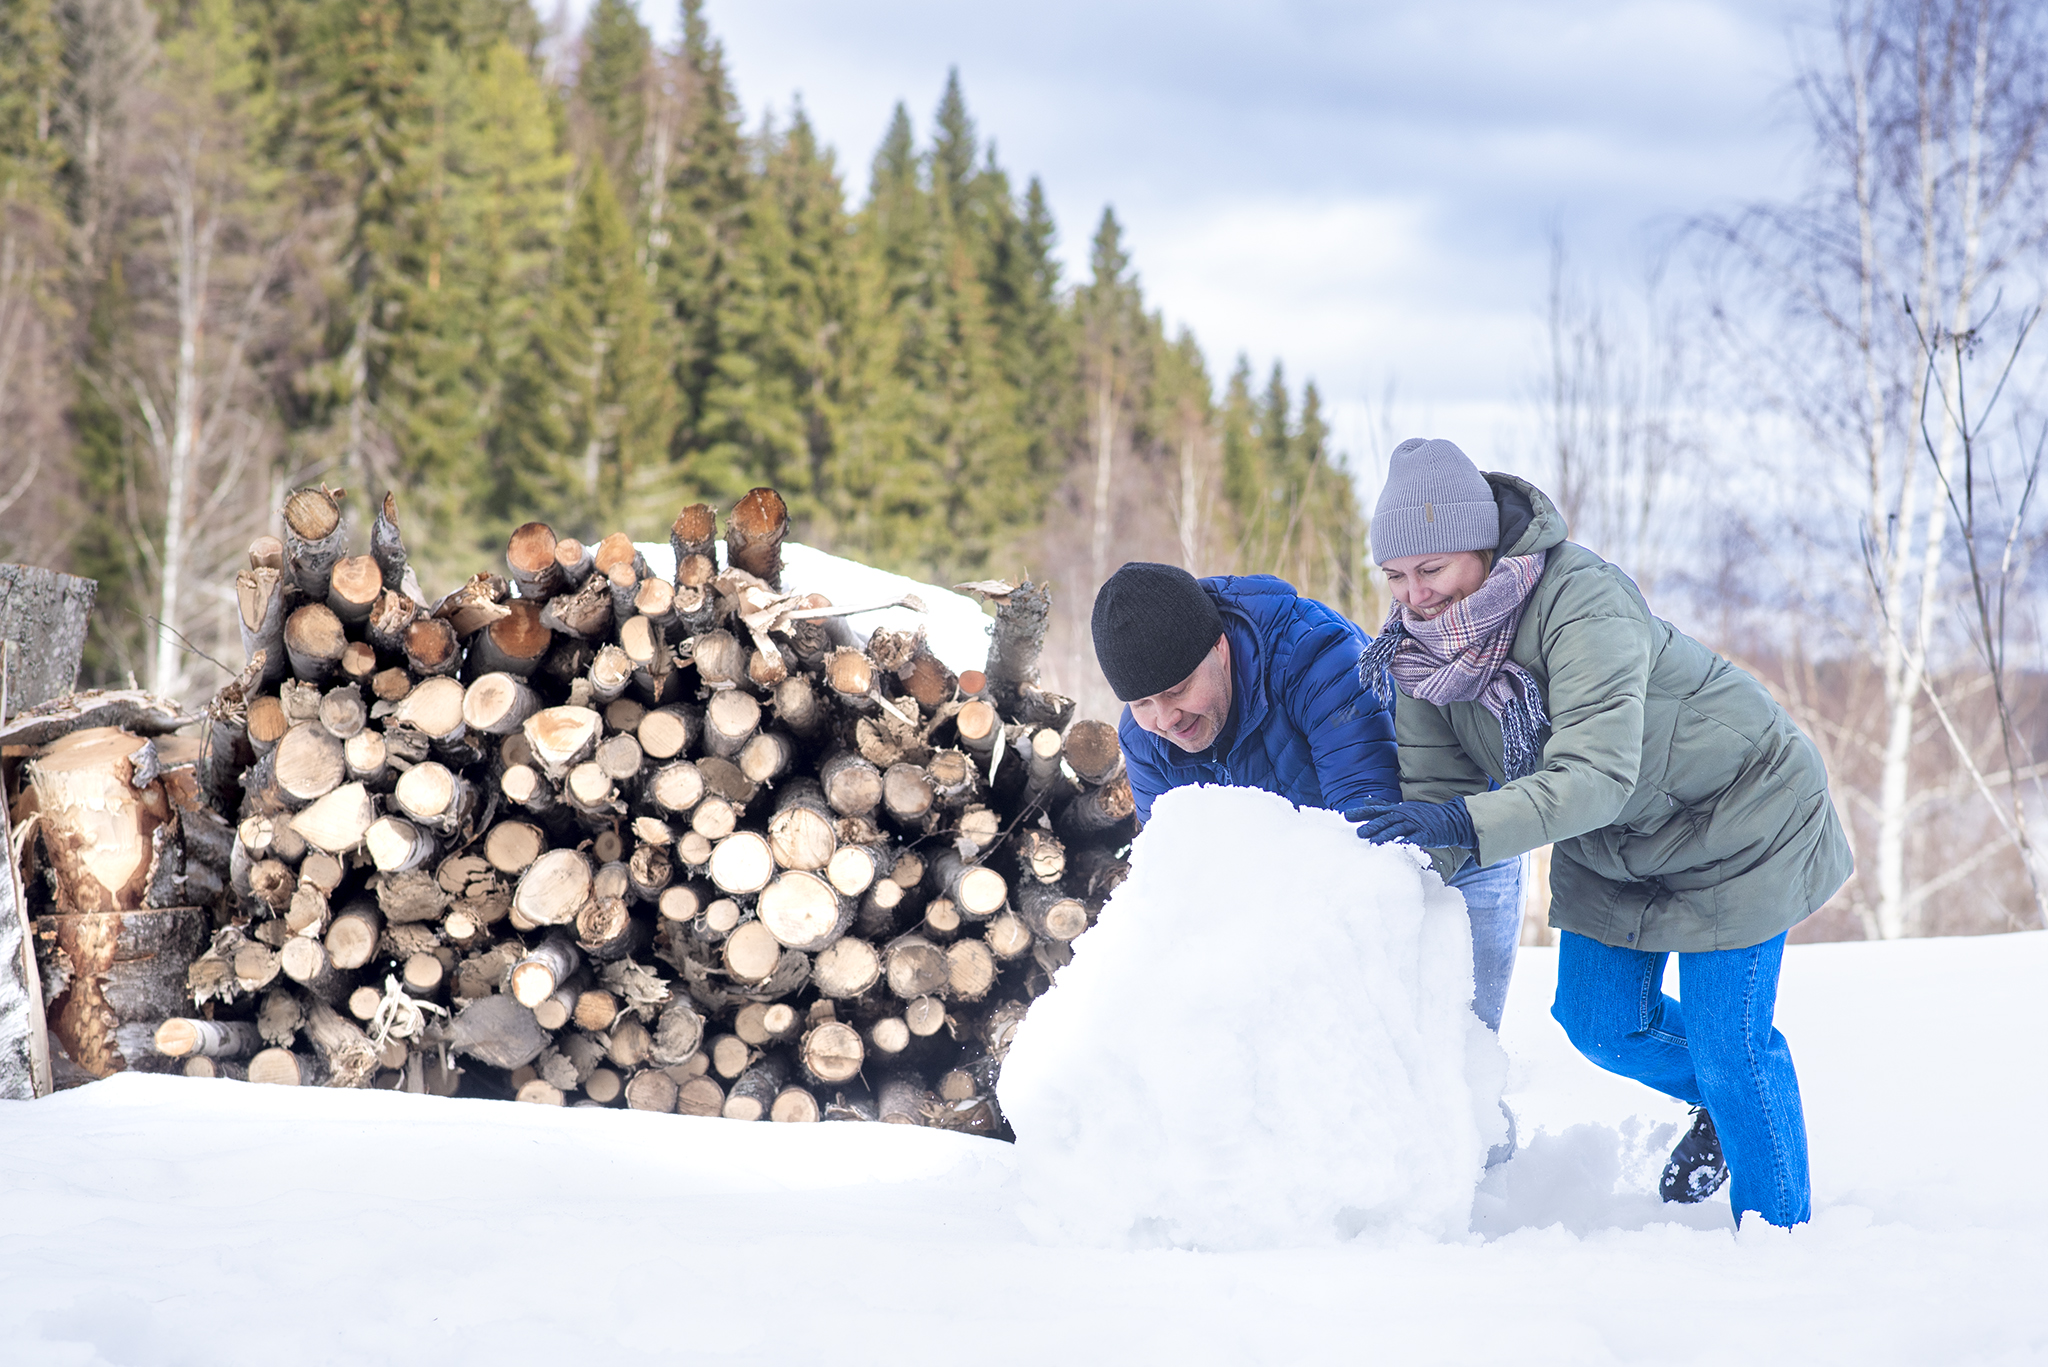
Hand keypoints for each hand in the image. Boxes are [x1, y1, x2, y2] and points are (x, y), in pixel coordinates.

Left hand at [1342, 797, 1475, 849]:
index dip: (1362, 812)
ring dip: (1385, 836)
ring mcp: (1416, 824)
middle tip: (1359, 833)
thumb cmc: (1424, 815)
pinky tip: (1398, 848)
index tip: (1347, 816)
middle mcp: (1405, 815)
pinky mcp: (1426, 834)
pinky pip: (1415, 839)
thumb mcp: (1403, 807)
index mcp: (1398, 809)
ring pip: (1398, 829)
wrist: (1450, 819)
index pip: (1377, 810)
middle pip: (1386, 820)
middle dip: (1372, 826)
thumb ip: (1383, 805)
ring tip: (1373, 844)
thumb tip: (1365, 800)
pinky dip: (1406, 843)